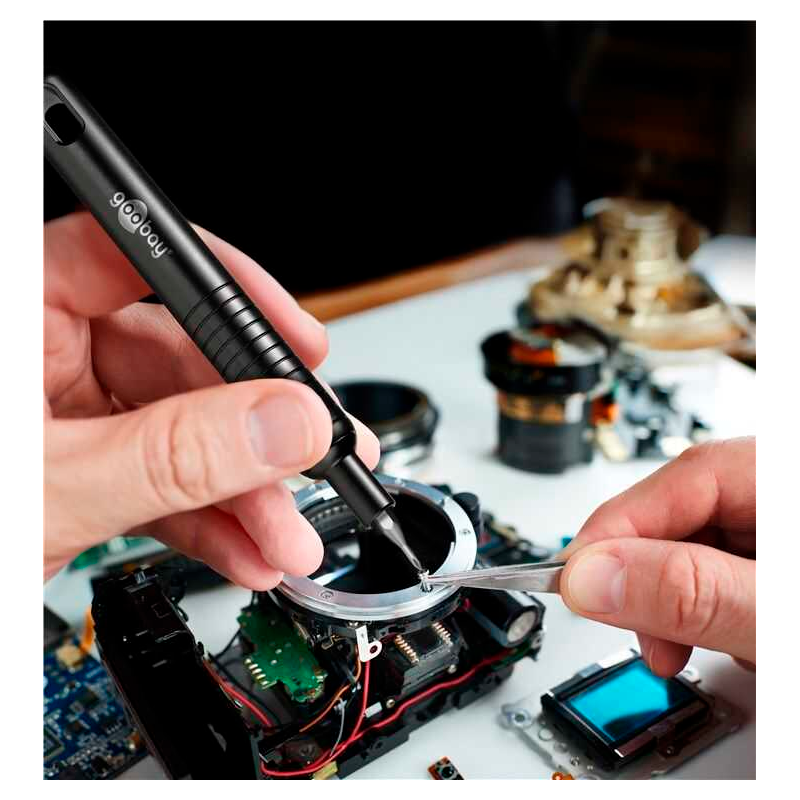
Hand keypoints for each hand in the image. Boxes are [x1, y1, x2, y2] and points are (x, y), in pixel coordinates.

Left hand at [44, 212, 378, 586]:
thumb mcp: (48, 491)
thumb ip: (171, 458)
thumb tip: (281, 425)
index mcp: (19, 317)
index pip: (135, 257)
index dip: (228, 290)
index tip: (296, 337)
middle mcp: (45, 353)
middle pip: (182, 361)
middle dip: (257, 426)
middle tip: (321, 452)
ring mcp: (69, 416)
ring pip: (185, 431)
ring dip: (246, 489)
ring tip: (288, 533)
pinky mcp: (85, 470)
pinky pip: (164, 480)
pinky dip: (210, 518)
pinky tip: (246, 547)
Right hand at [559, 437, 755, 675]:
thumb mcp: (774, 617)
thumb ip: (691, 593)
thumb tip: (592, 578)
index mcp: (780, 479)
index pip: (686, 475)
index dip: (618, 525)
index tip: (572, 577)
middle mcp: (775, 495)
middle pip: (686, 513)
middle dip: (647, 576)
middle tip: (623, 622)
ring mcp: (772, 531)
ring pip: (700, 547)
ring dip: (673, 602)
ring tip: (675, 650)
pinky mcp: (768, 565)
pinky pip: (724, 572)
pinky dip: (707, 610)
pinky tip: (723, 642)